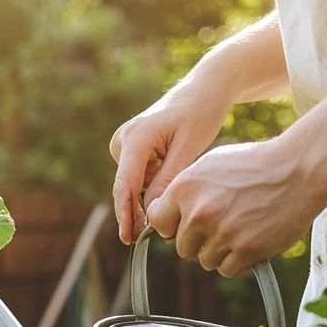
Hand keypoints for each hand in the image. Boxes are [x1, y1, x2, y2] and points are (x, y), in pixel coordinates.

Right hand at [109, 79, 233, 244]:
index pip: (125, 184)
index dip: (126, 214)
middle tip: (171, 217)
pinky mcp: (130, 147)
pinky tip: (173, 161)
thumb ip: (168, 180)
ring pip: (136, 184)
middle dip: (145, 204)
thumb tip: (152, 212)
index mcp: (136, 138)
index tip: (127, 237)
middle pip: (129, 187)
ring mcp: (124, 143)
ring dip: (154, 188)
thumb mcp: (189, 148)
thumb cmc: (201, 113)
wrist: (203, 89)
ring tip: (180, 163)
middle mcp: (123, 140)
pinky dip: (155, 180)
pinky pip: (140, 176)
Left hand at [145, 139, 324, 276]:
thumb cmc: (255, 165)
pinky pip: (227, 269)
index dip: (171, 225)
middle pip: (182, 247)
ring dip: (219, 251)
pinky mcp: (246, 249)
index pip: (158, 222)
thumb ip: (184, 191)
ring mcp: (223, 232)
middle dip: (199, 240)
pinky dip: (237, 260)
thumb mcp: (211, 165)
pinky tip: (250, 238)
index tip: (183, 224)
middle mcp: (200, 212)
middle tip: (223, 223)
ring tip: (240, 227)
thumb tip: (162, 216)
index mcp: (186, 187)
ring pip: (205, 261)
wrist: (300, 169)